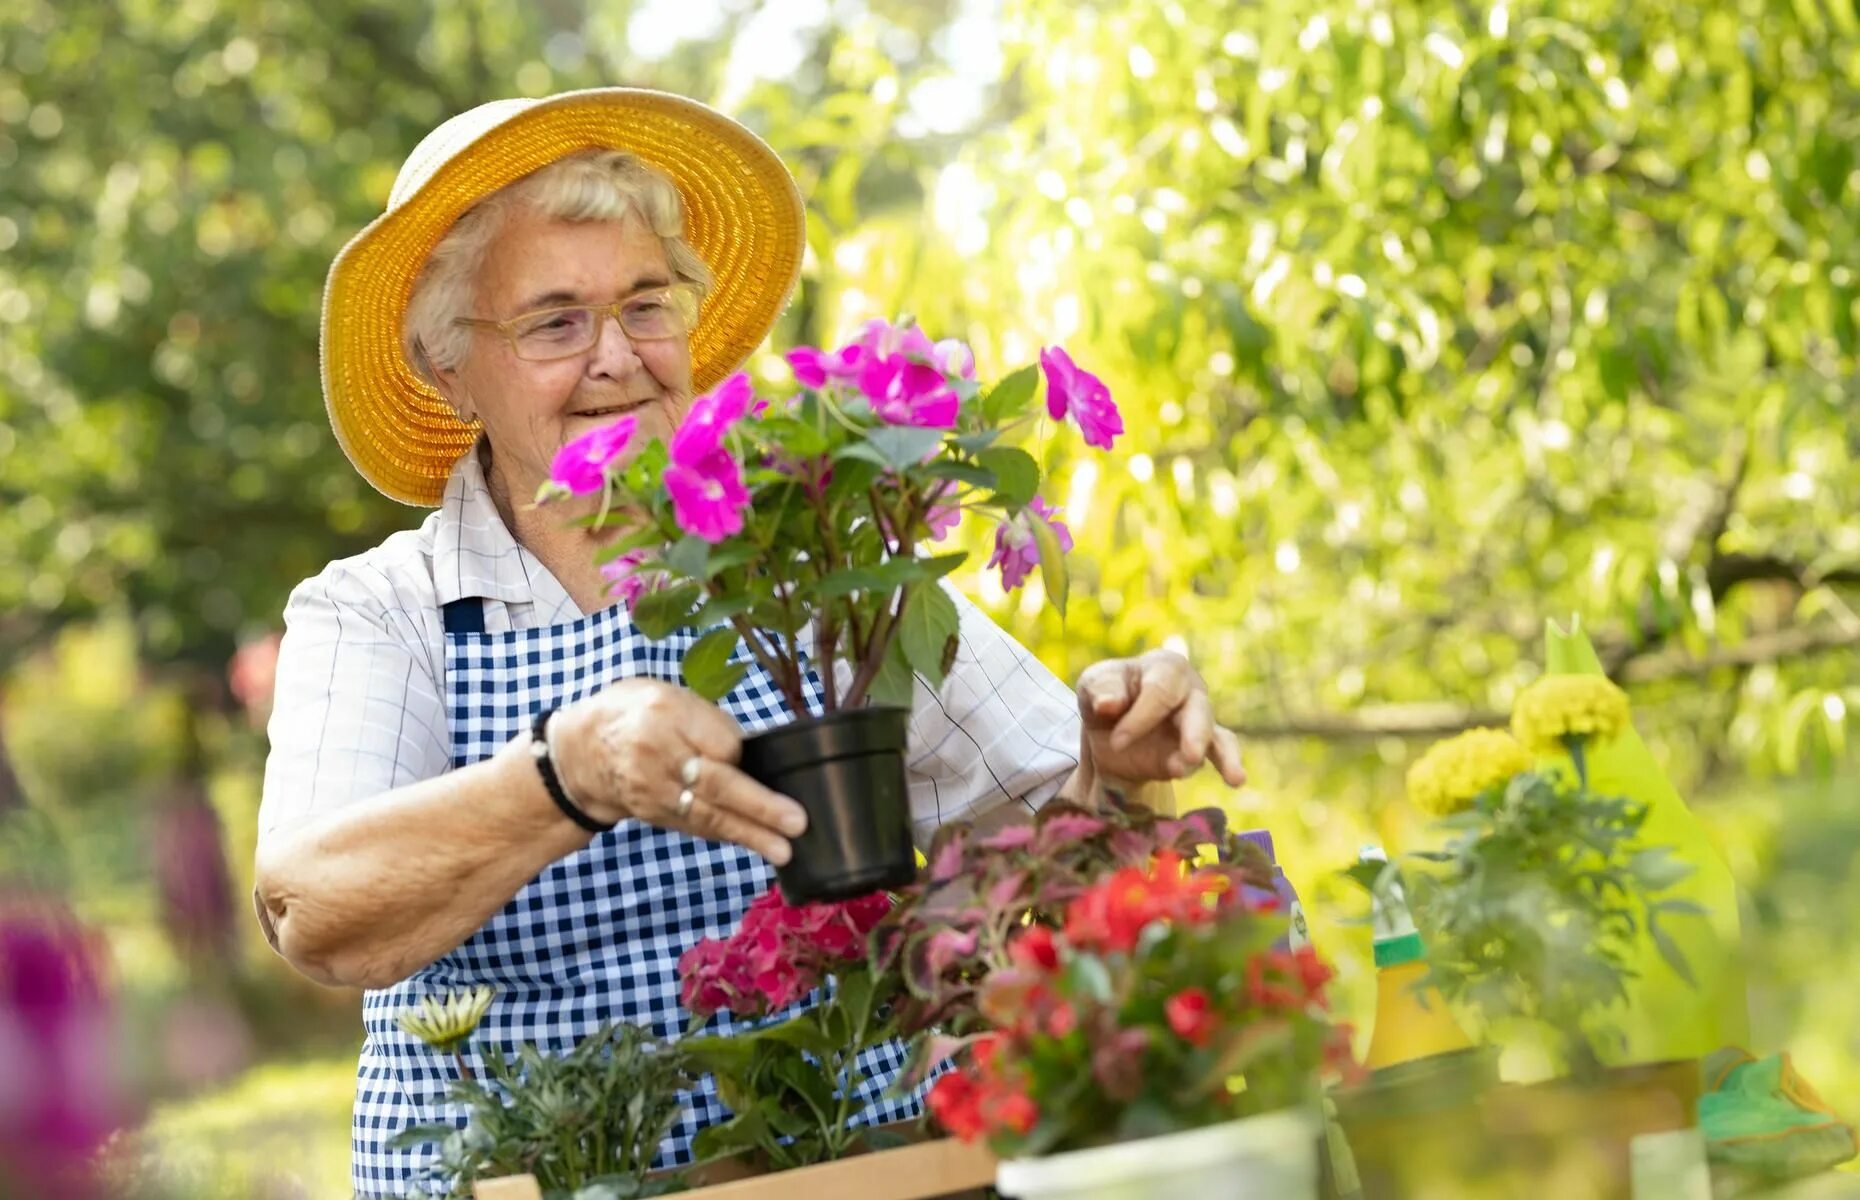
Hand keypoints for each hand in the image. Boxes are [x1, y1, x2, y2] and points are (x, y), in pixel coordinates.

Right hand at [551, 679, 807, 864]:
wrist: (579, 752)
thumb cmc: (635, 714)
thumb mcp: (667, 696)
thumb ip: (706, 721)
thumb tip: (748, 754)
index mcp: (665, 712)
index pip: (721, 742)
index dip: (742, 753)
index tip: (755, 755)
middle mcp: (657, 754)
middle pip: (716, 784)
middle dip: (760, 807)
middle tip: (796, 822)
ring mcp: (653, 791)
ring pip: (708, 815)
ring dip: (749, 834)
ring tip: (784, 850)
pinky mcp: (653, 815)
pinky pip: (695, 826)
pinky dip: (727, 835)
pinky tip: (756, 843)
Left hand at [1075, 650, 1246, 787]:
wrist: (1105, 730)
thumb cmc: (1105, 695)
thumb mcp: (1093, 685)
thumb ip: (1101, 689)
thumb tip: (1108, 704)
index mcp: (1165, 667)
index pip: (1160, 691)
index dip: (1141, 718)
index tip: (1117, 741)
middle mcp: (1190, 690)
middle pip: (1198, 709)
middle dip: (1194, 733)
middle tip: (1190, 756)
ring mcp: (1200, 721)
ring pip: (1216, 734)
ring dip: (1223, 755)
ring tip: (1234, 777)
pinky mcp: (1199, 750)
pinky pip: (1218, 754)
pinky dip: (1226, 765)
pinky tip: (1236, 779)